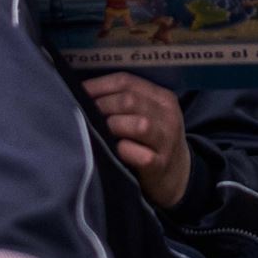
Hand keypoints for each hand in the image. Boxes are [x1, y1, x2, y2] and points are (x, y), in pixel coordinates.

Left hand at [83, 72, 190, 208]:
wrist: (178, 176)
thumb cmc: (152, 141)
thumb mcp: (148, 114)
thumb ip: (125, 101)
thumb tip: (84, 91)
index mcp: (163, 98)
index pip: (126, 81)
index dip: (98, 85)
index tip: (80, 91)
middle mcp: (169, 117)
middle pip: (129, 101)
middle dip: (101, 106)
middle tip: (85, 115)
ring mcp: (167, 142)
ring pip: (139, 125)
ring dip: (113, 126)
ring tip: (100, 132)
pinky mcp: (160, 165)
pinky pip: (140, 155)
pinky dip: (123, 151)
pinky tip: (114, 151)